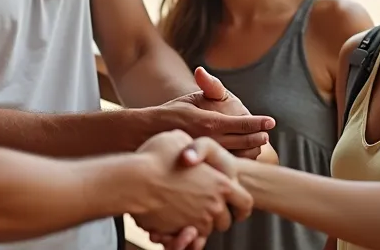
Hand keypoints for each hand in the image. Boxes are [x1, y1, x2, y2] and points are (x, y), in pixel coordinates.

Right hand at [130, 131, 252, 247]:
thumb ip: (191, 147)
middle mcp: (213, 205)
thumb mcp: (178, 139)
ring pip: (205, 232)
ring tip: (185, 215)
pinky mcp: (179, 231)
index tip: (237, 210)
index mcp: (221, 183)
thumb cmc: (155, 157)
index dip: (241, 207)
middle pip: (225, 222)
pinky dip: (182, 235)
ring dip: (198, 226)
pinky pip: (186, 239)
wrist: (134, 180)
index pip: (245, 202)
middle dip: (216, 219)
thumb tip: (188, 149)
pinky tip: (172, 223)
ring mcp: (197, 220)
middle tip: (203, 210)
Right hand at [160, 67, 274, 159]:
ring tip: (256, 146)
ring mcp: (207, 157)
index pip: (242, 124)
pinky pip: (225, 167)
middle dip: (257, 138)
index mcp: (209, 122)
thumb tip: (202, 71)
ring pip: (238, 157)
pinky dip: (236, 163)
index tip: (270, 121)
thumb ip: (205, 88)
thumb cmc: (171, 114)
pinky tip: (239, 158)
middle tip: (265, 135)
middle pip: (244, 142)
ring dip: (250, 152)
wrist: (147, 136)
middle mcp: (210, 141)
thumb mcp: (190, 98)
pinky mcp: (203, 167)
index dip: (259, 123)